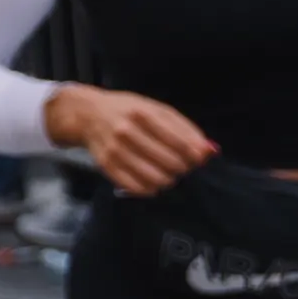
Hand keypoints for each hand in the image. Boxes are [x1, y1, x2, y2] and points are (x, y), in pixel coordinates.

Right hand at [47, 85, 217, 196]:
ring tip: (167, 172)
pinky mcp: (106, 166)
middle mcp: (126, 132)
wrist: (87, 114)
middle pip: (171, 163)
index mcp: (142, 114)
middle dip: (182, 168)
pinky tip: (151, 179)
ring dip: (168, 179)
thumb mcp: (158, 110)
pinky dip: (151, 188)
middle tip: (180, 165)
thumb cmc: (129, 110)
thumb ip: (185, 129)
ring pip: (156, 178)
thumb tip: (209, 152)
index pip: (181, 144)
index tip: (197, 159)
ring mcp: (114, 150)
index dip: (195, 156)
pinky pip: (137, 187)